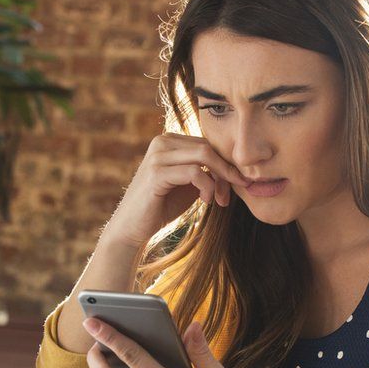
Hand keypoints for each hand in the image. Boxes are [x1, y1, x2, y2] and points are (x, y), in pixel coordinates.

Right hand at [101, 133, 251, 248]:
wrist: (133, 227)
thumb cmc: (162, 205)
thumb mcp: (189, 184)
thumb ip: (207, 171)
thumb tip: (235, 166)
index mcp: (169, 140)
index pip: (208, 143)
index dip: (225, 163)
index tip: (236, 185)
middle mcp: (162, 141)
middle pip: (209, 147)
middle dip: (226, 170)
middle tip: (232, 193)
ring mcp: (158, 155)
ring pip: (205, 155)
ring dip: (219, 179)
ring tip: (219, 200)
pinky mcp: (156, 173)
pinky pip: (194, 172)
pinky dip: (207, 187)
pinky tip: (206, 201)